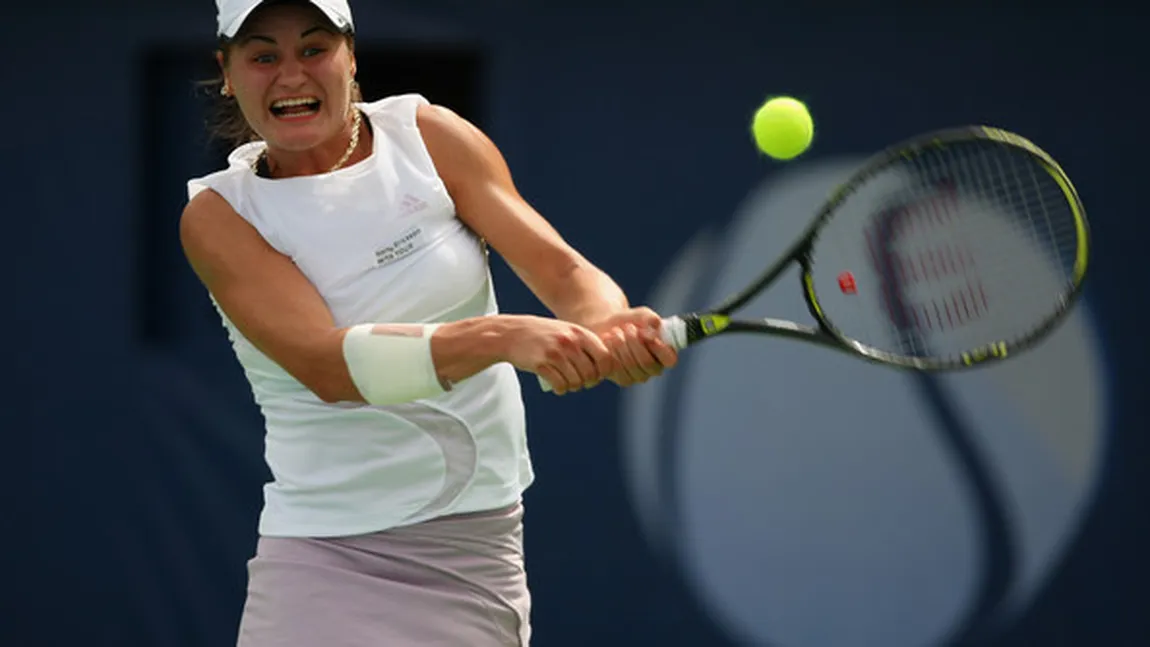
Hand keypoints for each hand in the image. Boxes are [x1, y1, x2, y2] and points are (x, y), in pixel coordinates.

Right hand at [500, 316, 615, 394]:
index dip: (604, 371)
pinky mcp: (542, 364)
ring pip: (576, 382)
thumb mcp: (567, 330)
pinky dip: (561, 389)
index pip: (605, 358)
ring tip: (566, 382)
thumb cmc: (543, 334)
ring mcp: (555, 353)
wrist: (512, 333)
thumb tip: (607, 365)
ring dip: (573, 387)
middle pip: (591, 374)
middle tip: (580, 382)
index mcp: (580, 333)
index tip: (597, 376)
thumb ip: (585, 343)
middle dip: (587, 382)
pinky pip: (560, 385)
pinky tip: (557, 386)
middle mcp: (570, 342)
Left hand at [587, 307, 678, 386]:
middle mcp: (655, 368)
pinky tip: (607, 340)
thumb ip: (650, 318)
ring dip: (622, 346)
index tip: (646, 333)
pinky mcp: (623, 379)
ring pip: (632, 366)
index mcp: (665, 354)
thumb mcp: (641, 315)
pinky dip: (611, 353)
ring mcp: (639, 376)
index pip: (670, 359)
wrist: (608, 327)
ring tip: (615, 331)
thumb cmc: (630, 321)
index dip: (660, 348)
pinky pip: (618, 371)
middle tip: (627, 327)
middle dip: (635, 342)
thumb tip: (655, 327)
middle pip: (647, 363)